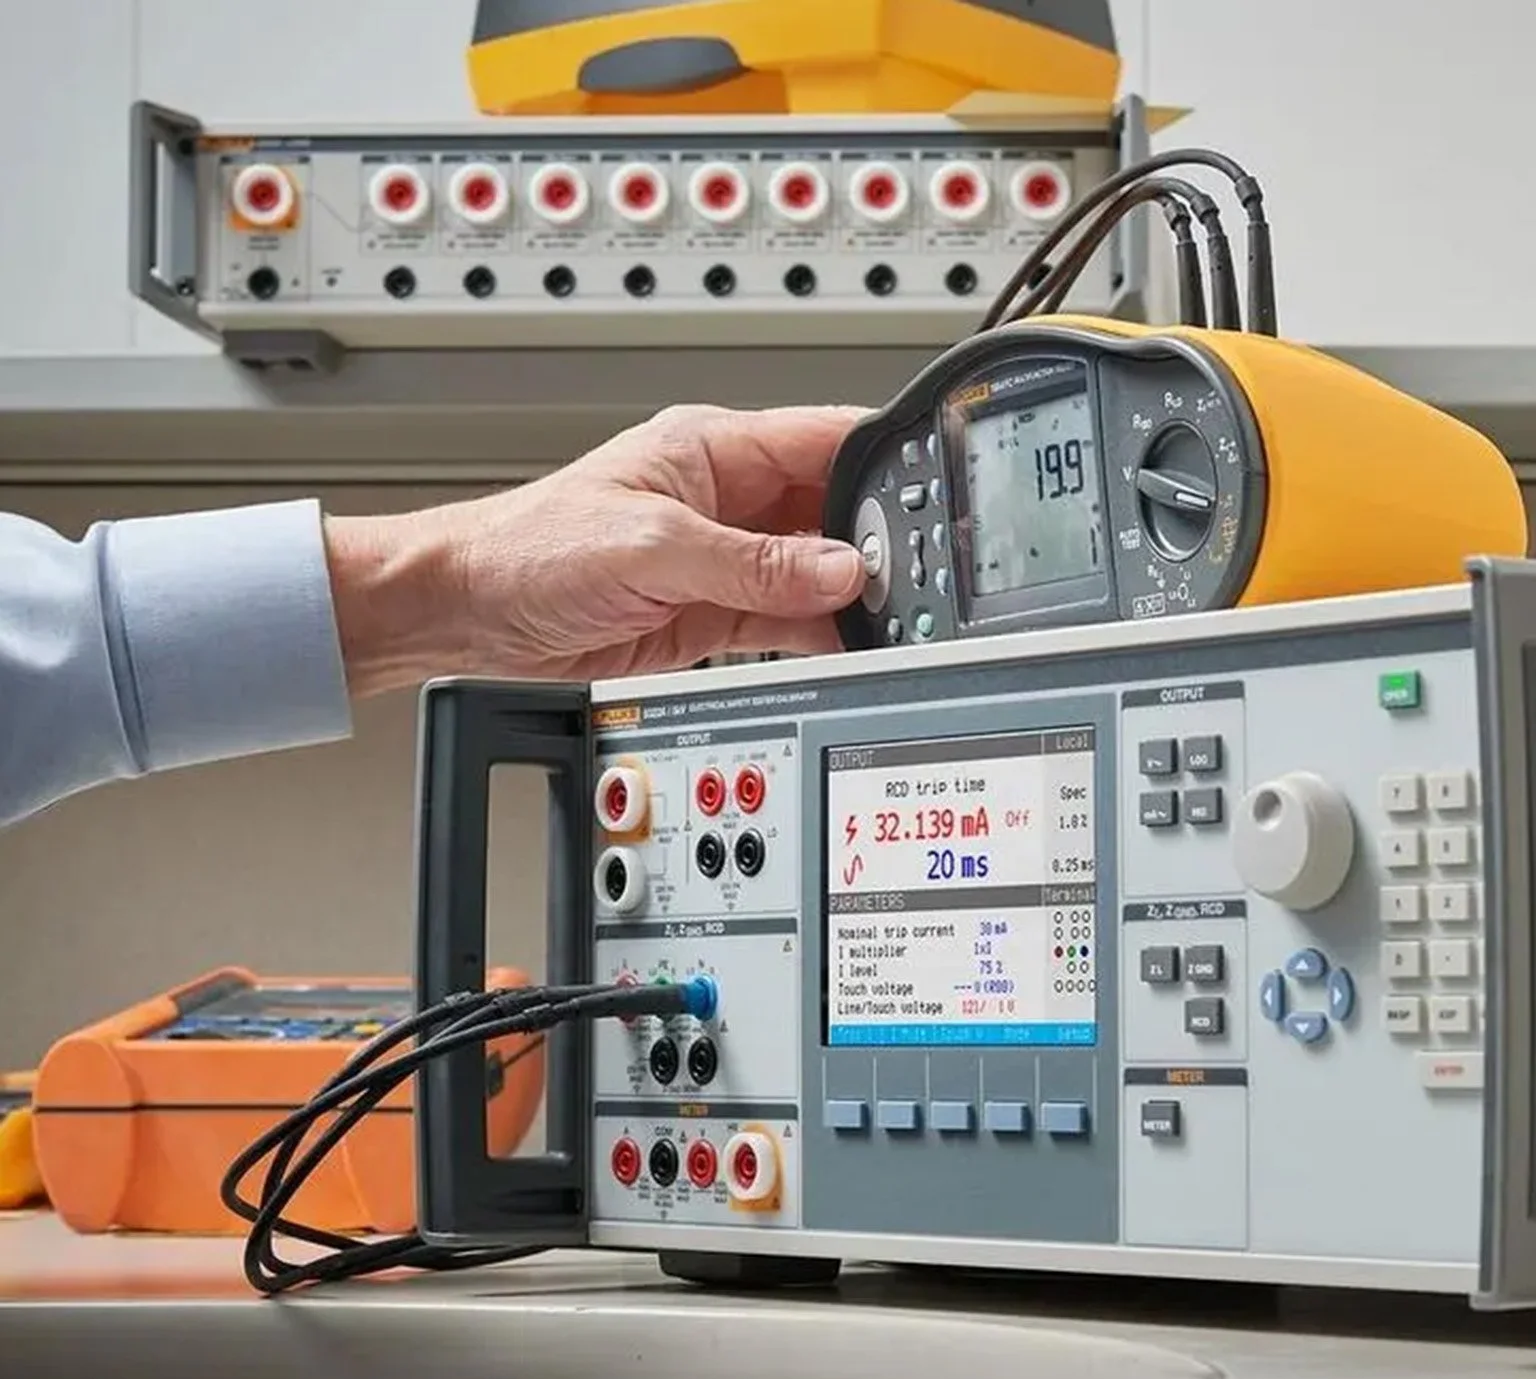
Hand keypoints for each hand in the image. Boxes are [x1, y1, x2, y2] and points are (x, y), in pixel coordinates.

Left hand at [322, 404, 868, 696]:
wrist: (463, 614)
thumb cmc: (527, 549)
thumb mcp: (653, 546)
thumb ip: (755, 563)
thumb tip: (840, 568)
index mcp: (714, 449)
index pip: (826, 439)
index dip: (885, 460)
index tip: (933, 494)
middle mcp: (728, 500)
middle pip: (836, 511)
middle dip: (878, 540)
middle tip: (916, 574)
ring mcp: (726, 559)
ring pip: (820, 571)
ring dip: (853, 594)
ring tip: (891, 615)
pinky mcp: (715, 613)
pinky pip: (791, 620)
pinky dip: (823, 634)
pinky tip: (848, 644)